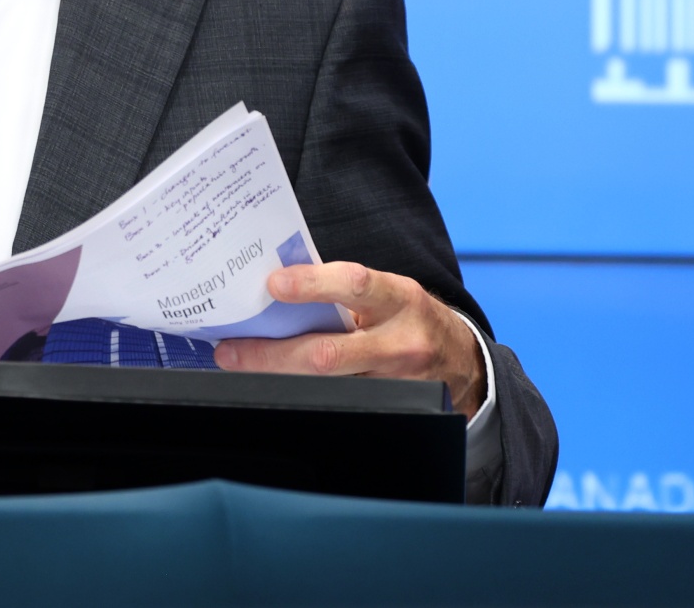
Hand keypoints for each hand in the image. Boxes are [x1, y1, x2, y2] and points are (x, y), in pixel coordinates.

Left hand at [211, 262, 486, 418]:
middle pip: (328, 354)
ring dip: (277, 376)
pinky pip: (338, 401)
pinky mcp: (390, 408)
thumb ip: (342, 290)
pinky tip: (273, 384)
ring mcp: (395, 383)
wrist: (462, 361)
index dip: (312, 285)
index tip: (273, 285)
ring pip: (326, 386)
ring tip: (239, 364)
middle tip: (231, 350)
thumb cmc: (409, 316)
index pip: (355, 285)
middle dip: (271, 354)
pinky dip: (301, 392)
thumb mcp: (386, 292)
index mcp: (398, 298)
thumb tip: (277, 286)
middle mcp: (399, 342)